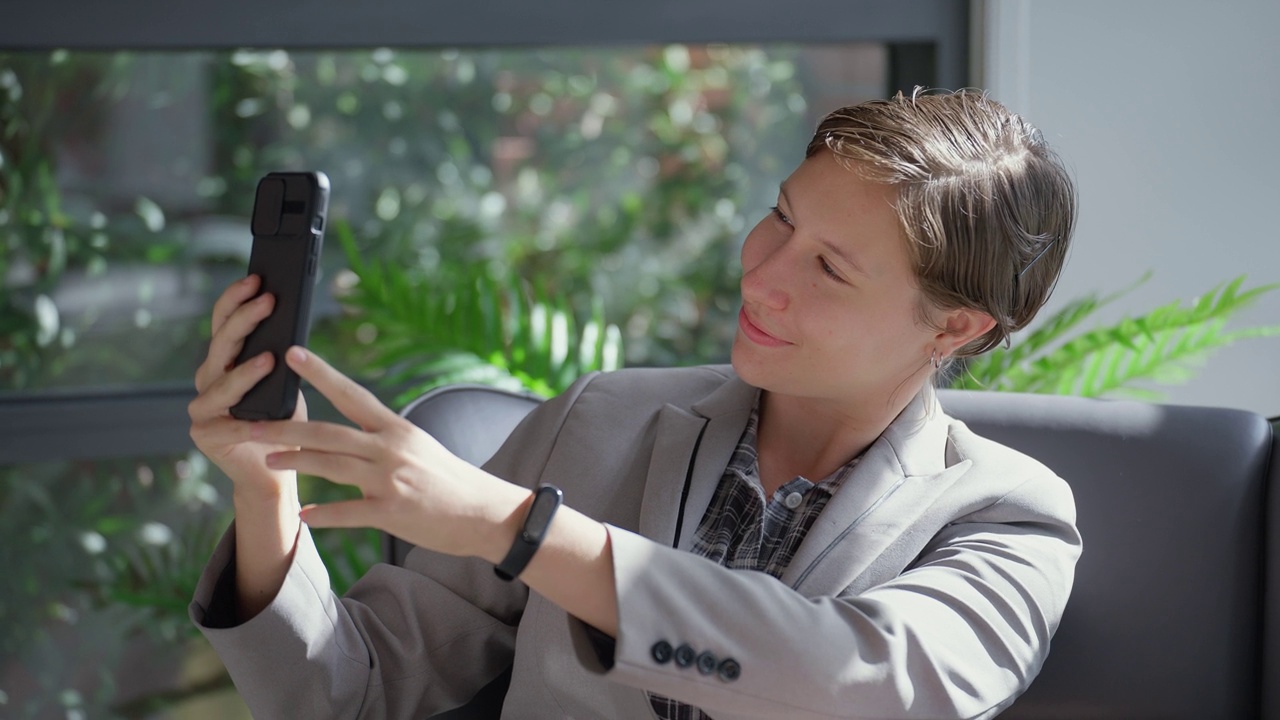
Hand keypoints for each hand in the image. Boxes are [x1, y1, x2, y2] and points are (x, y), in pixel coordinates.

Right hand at [189, 274, 307, 495]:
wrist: (275, 470)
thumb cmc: (284, 421)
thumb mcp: (287, 382)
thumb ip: (282, 358)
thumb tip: (294, 329)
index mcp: (224, 362)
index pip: (224, 322)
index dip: (236, 299)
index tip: (257, 278)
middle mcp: (208, 380)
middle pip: (222, 344)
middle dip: (245, 320)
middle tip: (267, 301)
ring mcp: (202, 408)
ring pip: (221, 383)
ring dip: (245, 371)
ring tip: (268, 359)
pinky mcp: (205, 436)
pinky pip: (226, 424)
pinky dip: (245, 419)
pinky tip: (259, 416)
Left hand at [254, 346, 531, 561]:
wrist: (486, 512)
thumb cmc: (449, 480)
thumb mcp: (418, 447)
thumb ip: (382, 439)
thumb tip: (346, 434)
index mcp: (396, 428)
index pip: (351, 394)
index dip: (320, 373)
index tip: (291, 354)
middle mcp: (391, 448)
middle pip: (327, 432)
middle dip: (284, 428)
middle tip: (248, 423)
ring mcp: (390, 480)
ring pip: (331, 466)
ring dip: (294, 462)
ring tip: (265, 461)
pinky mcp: (392, 512)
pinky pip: (348, 513)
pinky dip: (323, 515)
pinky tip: (303, 517)